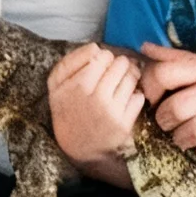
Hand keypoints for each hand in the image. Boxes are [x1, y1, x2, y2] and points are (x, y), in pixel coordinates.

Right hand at [48, 43, 144, 166]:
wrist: (78, 149)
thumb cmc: (68, 112)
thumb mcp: (56, 86)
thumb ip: (70, 62)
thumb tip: (95, 47)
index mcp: (75, 85)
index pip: (100, 55)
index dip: (104, 58)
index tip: (101, 65)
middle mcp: (93, 97)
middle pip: (119, 63)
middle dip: (119, 65)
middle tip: (114, 73)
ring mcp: (110, 111)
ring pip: (131, 77)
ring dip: (130, 77)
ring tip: (121, 84)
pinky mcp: (124, 123)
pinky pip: (139, 96)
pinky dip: (135, 96)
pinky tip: (125, 101)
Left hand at [141, 44, 195, 161]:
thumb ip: (179, 58)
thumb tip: (145, 47)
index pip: (163, 73)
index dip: (151, 90)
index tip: (156, 100)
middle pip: (173, 109)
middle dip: (166, 123)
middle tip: (172, 125)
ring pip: (192, 132)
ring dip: (184, 141)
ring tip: (188, 139)